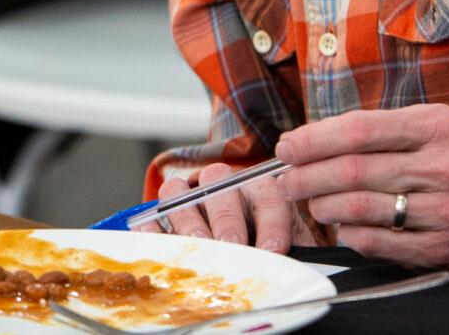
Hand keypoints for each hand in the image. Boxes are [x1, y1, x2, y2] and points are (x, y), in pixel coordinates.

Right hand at [153, 160, 307, 253]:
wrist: (255, 264)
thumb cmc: (276, 258)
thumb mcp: (294, 253)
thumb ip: (296, 251)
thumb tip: (297, 266)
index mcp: (261, 192)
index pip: (268, 192)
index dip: (271, 219)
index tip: (275, 248)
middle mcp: (223, 188)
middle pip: (218, 182)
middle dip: (227, 218)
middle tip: (233, 245)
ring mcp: (190, 200)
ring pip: (179, 190)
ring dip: (189, 218)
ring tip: (199, 245)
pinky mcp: (166, 218)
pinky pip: (152, 213)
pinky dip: (152, 226)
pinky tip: (156, 238)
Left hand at [275, 104, 448, 273]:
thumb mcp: (426, 126)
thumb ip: (374, 128)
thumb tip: (305, 140)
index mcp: (436, 127)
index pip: (359, 130)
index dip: (314, 139)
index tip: (287, 146)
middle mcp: (445, 168)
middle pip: (354, 171)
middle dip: (308, 176)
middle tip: (287, 180)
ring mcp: (446, 211)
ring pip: (362, 208)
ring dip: (323, 206)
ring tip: (310, 202)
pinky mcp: (442, 248)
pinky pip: (378, 242)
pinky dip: (350, 234)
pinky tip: (340, 226)